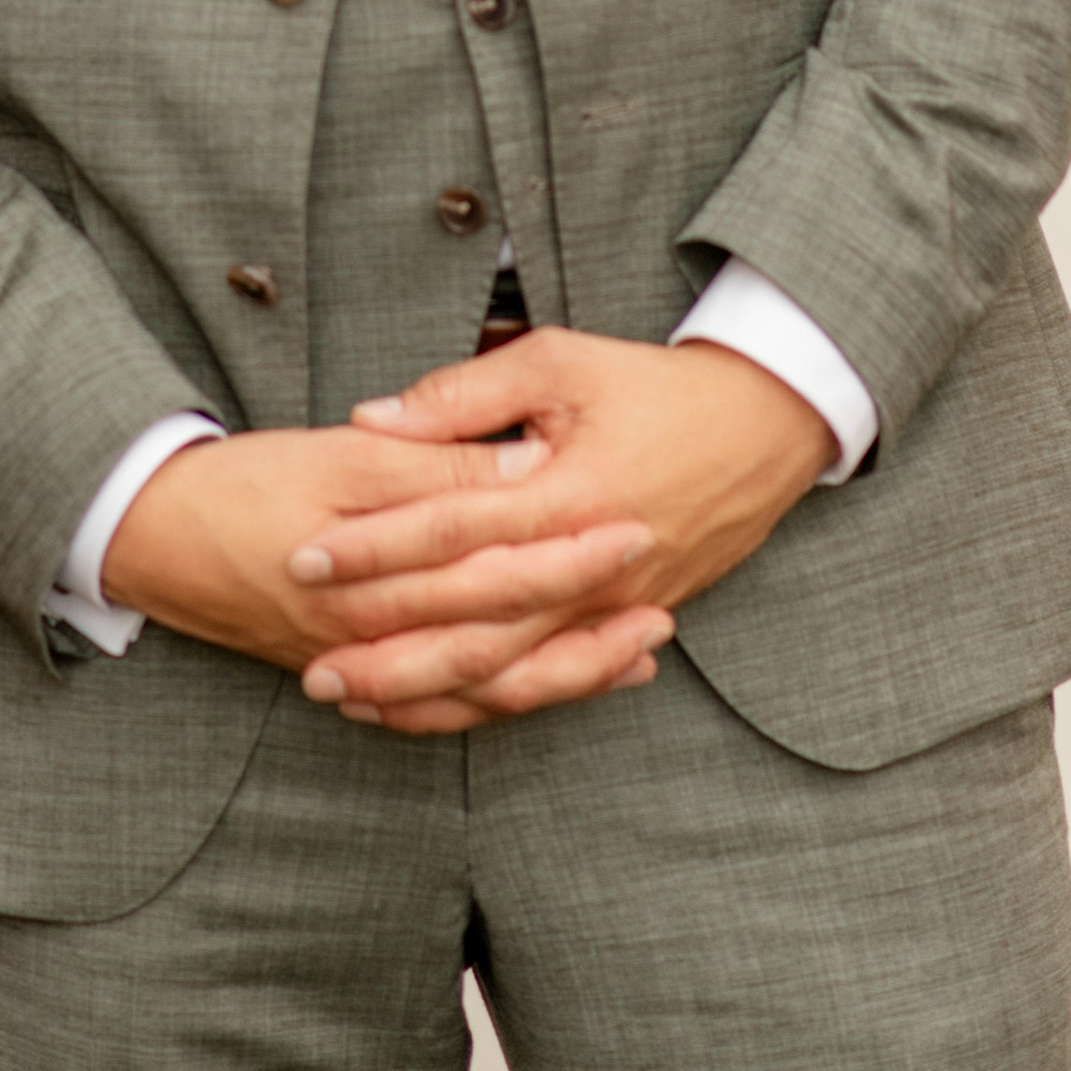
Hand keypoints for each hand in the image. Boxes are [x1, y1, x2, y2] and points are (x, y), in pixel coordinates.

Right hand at [102, 420, 665, 693]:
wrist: (151, 536)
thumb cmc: (244, 482)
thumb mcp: (339, 454)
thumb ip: (432, 464)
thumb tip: (525, 466)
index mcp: (377, 574)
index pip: (495, 568)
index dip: (570, 553)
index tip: (637, 531)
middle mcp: (376, 638)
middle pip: (502, 644)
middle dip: (586, 630)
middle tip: (662, 611)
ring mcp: (364, 668)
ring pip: (479, 692)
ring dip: (560, 676)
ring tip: (633, 657)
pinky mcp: (352, 677)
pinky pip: (439, 714)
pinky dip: (500, 704)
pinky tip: (547, 687)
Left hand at [282, 329, 834, 734]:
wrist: (764, 429)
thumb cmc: (654, 386)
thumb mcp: (561, 363)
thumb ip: (466, 393)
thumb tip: (373, 416)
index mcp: (567, 493)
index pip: (452, 530)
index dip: (375, 546)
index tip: (306, 556)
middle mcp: (587, 566)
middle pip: (473, 626)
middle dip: (387, 648)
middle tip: (312, 661)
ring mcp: (607, 608)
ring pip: (506, 673)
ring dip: (427, 693)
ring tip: (352, 698)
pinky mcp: (618, 625)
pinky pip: (544, 683)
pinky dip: (482, 703)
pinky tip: (427, 708)